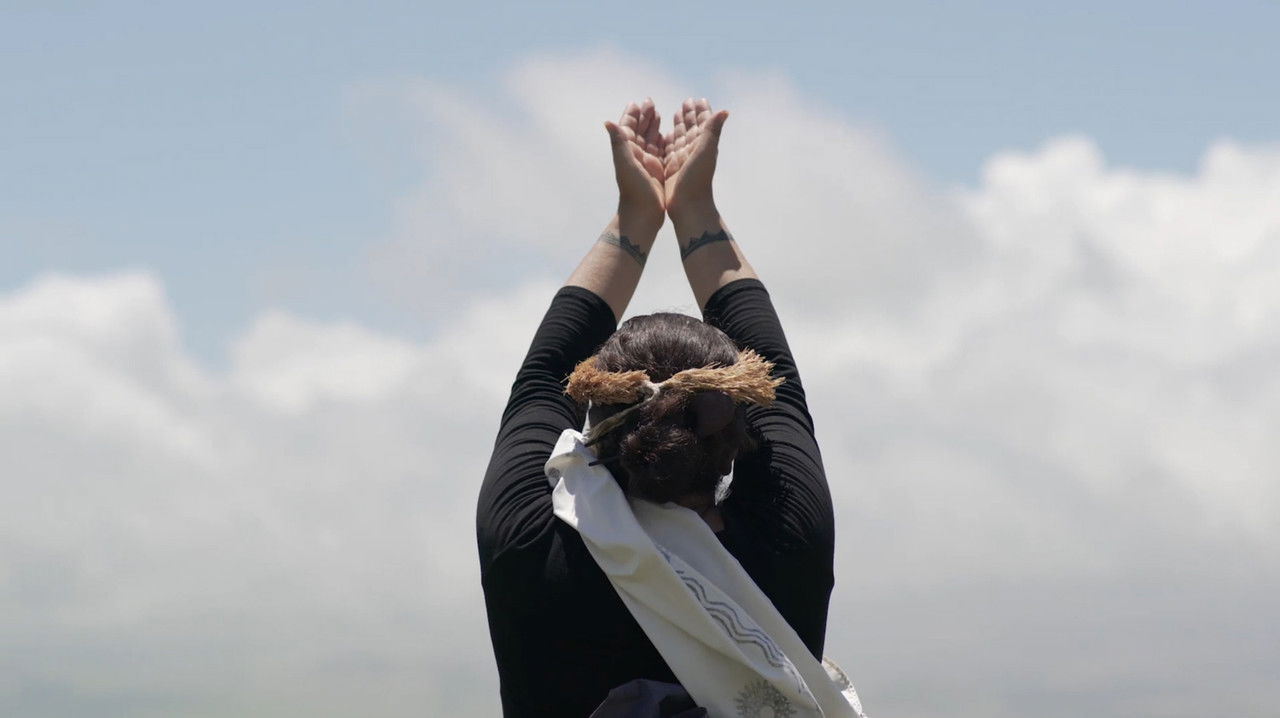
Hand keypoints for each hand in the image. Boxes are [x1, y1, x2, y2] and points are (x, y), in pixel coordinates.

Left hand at [605, 98, 665, 226]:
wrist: (643, 215)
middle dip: (644, 116)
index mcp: (627, 151)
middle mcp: (636, 156)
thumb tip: (608, 122)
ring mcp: (646, 164)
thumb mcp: (626, 163)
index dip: (632, 115)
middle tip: (650, 102)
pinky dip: (663, 140)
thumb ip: (618, 142)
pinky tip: (668, 134)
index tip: (637, 103)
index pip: (628, 128)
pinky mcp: (657, 171)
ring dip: (653, 126)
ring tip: (658, 113)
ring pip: (650, 139)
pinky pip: (660, 151)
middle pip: (639, 131)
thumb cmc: (634, 190)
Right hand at [662, 98, 728, 219]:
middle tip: (687, 101)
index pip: (703, 124)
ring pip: (681, 137)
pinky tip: (666, 134)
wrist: (688, 206)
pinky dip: (669, 140)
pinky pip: (670, 150)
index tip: (698, 100)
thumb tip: (724, 111)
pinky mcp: (672, 168)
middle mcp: (694, 152)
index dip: (701, 112)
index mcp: (702, 145)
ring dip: (680, 124)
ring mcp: (683, 160)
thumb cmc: (697, 180)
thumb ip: (712, 130)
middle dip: (690, 115)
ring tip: (677, 112)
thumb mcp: (705, 151)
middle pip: (692, 128)